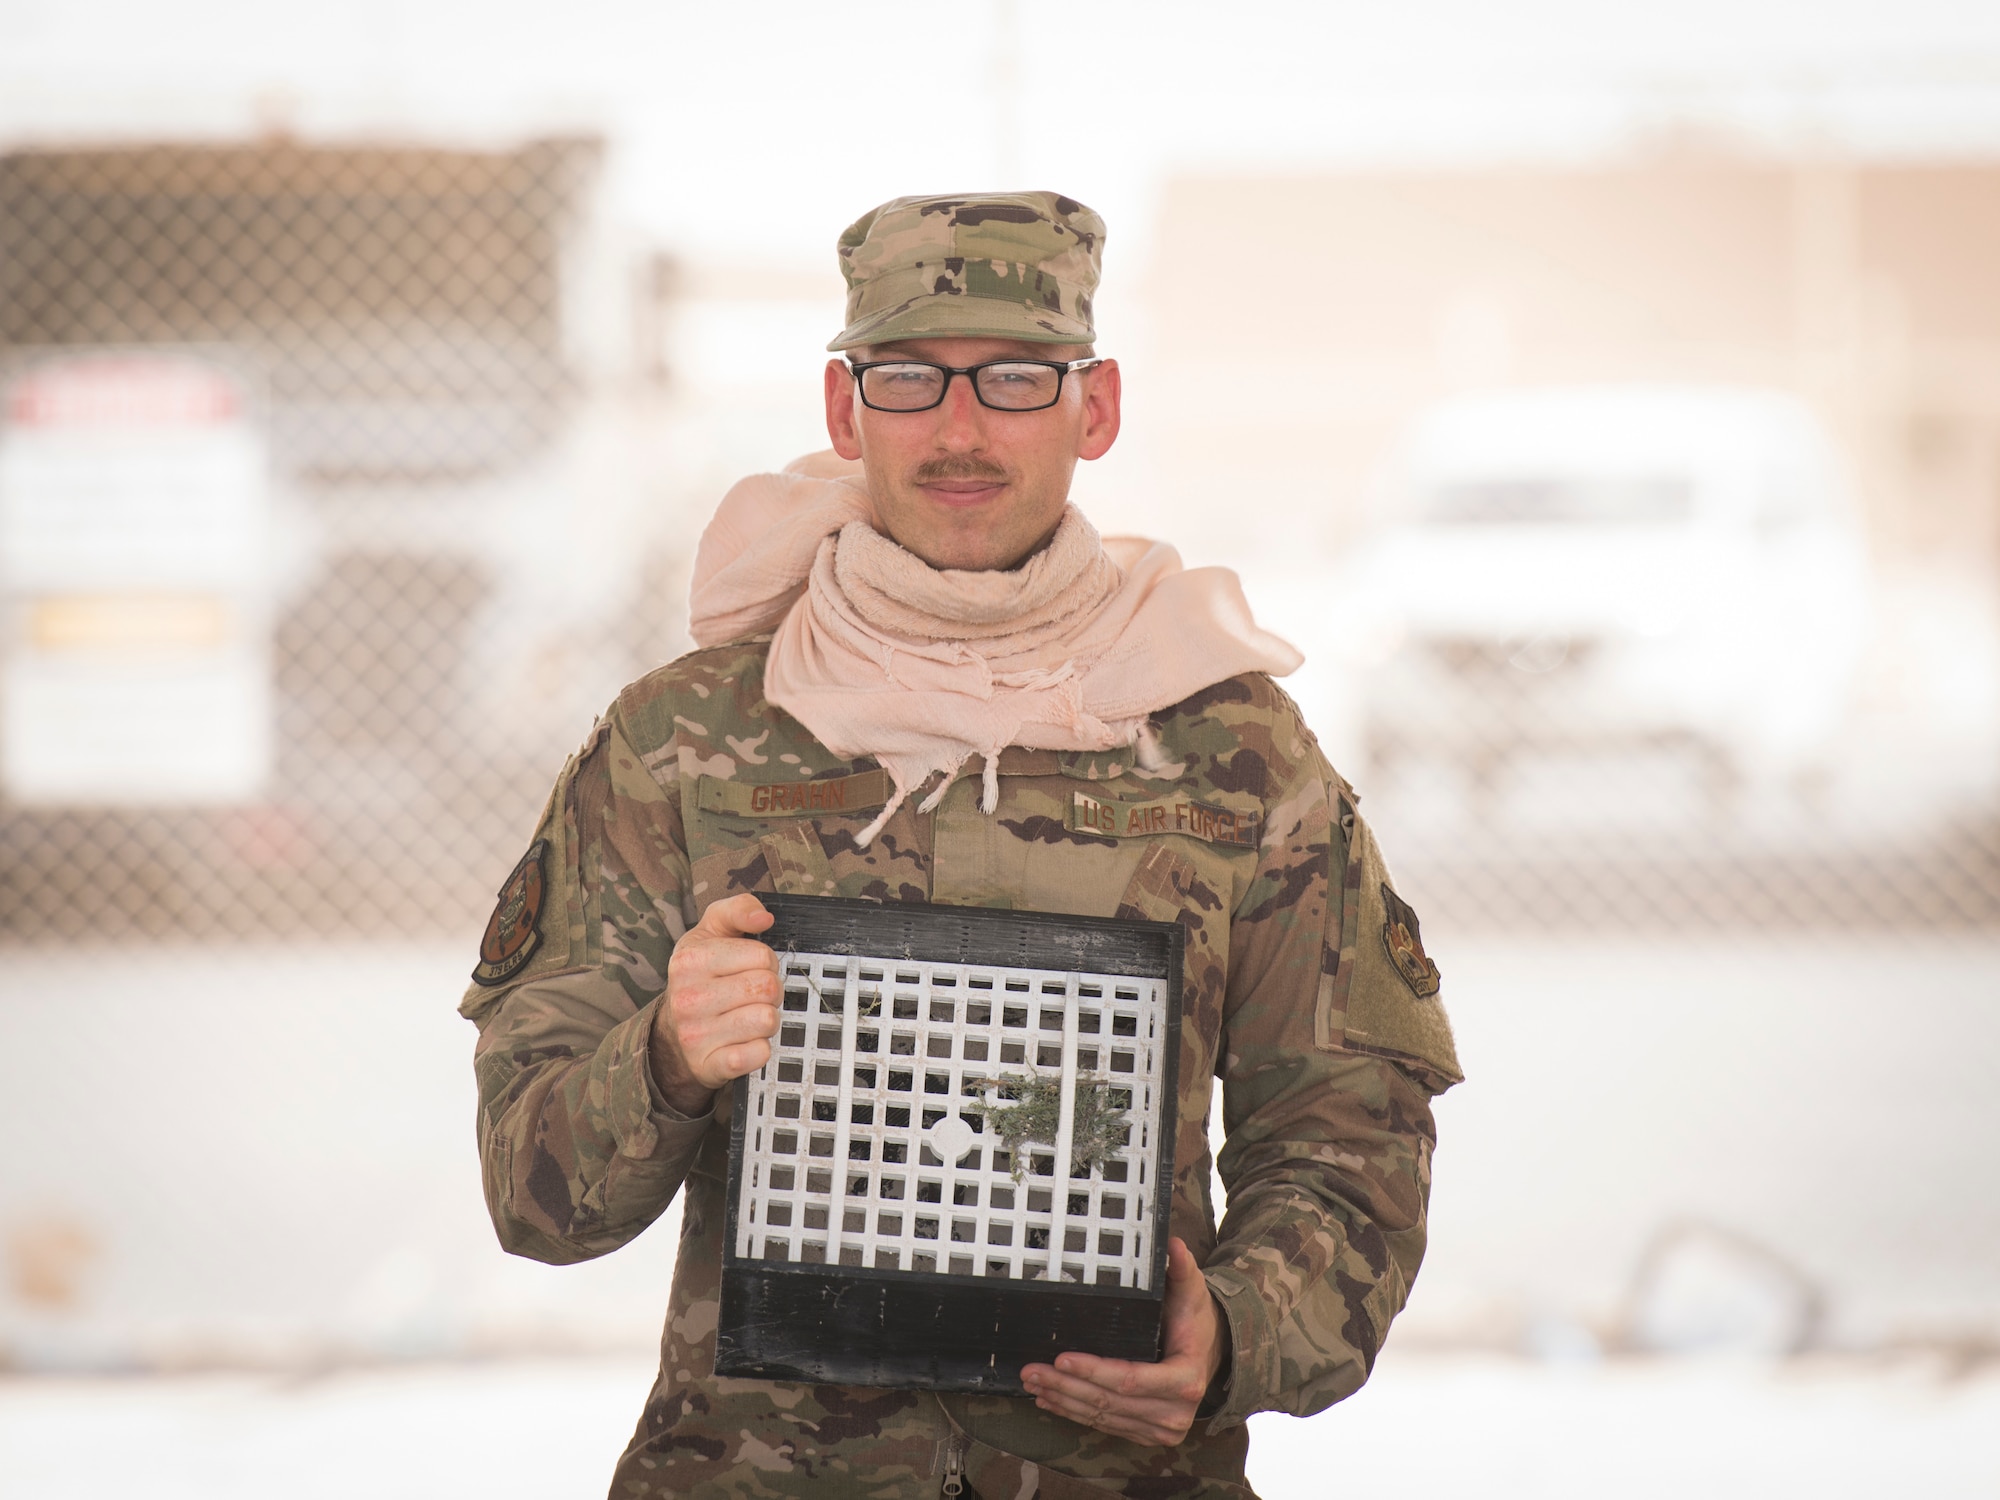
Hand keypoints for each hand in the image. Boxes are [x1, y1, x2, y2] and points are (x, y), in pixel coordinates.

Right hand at [647, 893, 779, 1115]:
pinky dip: (760, 1049)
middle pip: (768, 988)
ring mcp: (696, 1034)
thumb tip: (764, 917)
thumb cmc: (701, 976)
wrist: (672, 1034)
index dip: (765, 962)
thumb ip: (738, 910)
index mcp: (690, 960)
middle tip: (751, 995)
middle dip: (769, 991)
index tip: (749, 969)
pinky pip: (758, 1054)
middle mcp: (689, 997)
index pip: (763, 956)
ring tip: (747, 1016)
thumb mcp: (711, 932)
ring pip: (768, 1020)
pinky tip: (744, 1041)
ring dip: (767, 1019)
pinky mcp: (709, 1065)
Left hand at [1020, 1237, 1224, 1446]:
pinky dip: (1075, 1413)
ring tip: (1033, 1383)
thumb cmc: (1196, 1321)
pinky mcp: (1146, 1433)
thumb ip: (1182, 1269)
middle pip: (1109, 1401)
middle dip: (1066, 1386)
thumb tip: (1172, 1244)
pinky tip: (1051, 1400)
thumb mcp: (1192, 1293)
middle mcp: (1174, 1413)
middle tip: (1032, 1371)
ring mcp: (1160, 1429)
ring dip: (1064, 1400)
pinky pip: (1105, 1425)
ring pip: (1102, 1417)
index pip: (1130, 1379)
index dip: (1093, 1370)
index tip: (1061, 1357)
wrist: (1213, 1354)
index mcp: (1185, 1379)